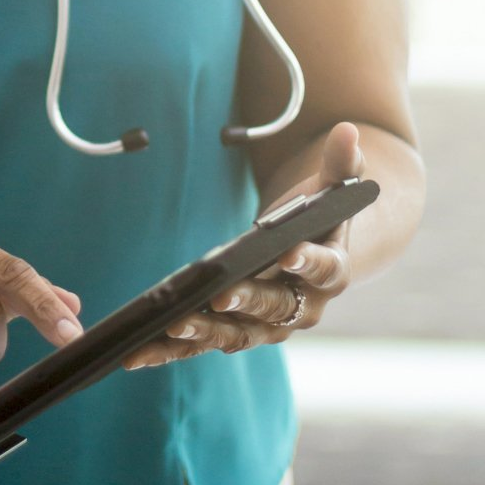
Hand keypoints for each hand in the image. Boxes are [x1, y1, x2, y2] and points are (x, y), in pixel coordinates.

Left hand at [122, 121, 364, 370]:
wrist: (312, 253)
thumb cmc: (317, 217)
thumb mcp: (332, 189)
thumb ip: (342, 165)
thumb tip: (347, 131)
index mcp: (331, 271)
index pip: (322, 268)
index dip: (307, 261)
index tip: (288, 252)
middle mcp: (302, 307)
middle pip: (273, 307)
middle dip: (245, 301)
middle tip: (217, 296)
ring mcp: (266, 326)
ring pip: (235, 334)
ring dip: (202, 333)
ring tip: (169, 327)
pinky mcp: (234, 333)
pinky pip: (202, 346)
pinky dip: (171, 352)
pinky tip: (136, 354)